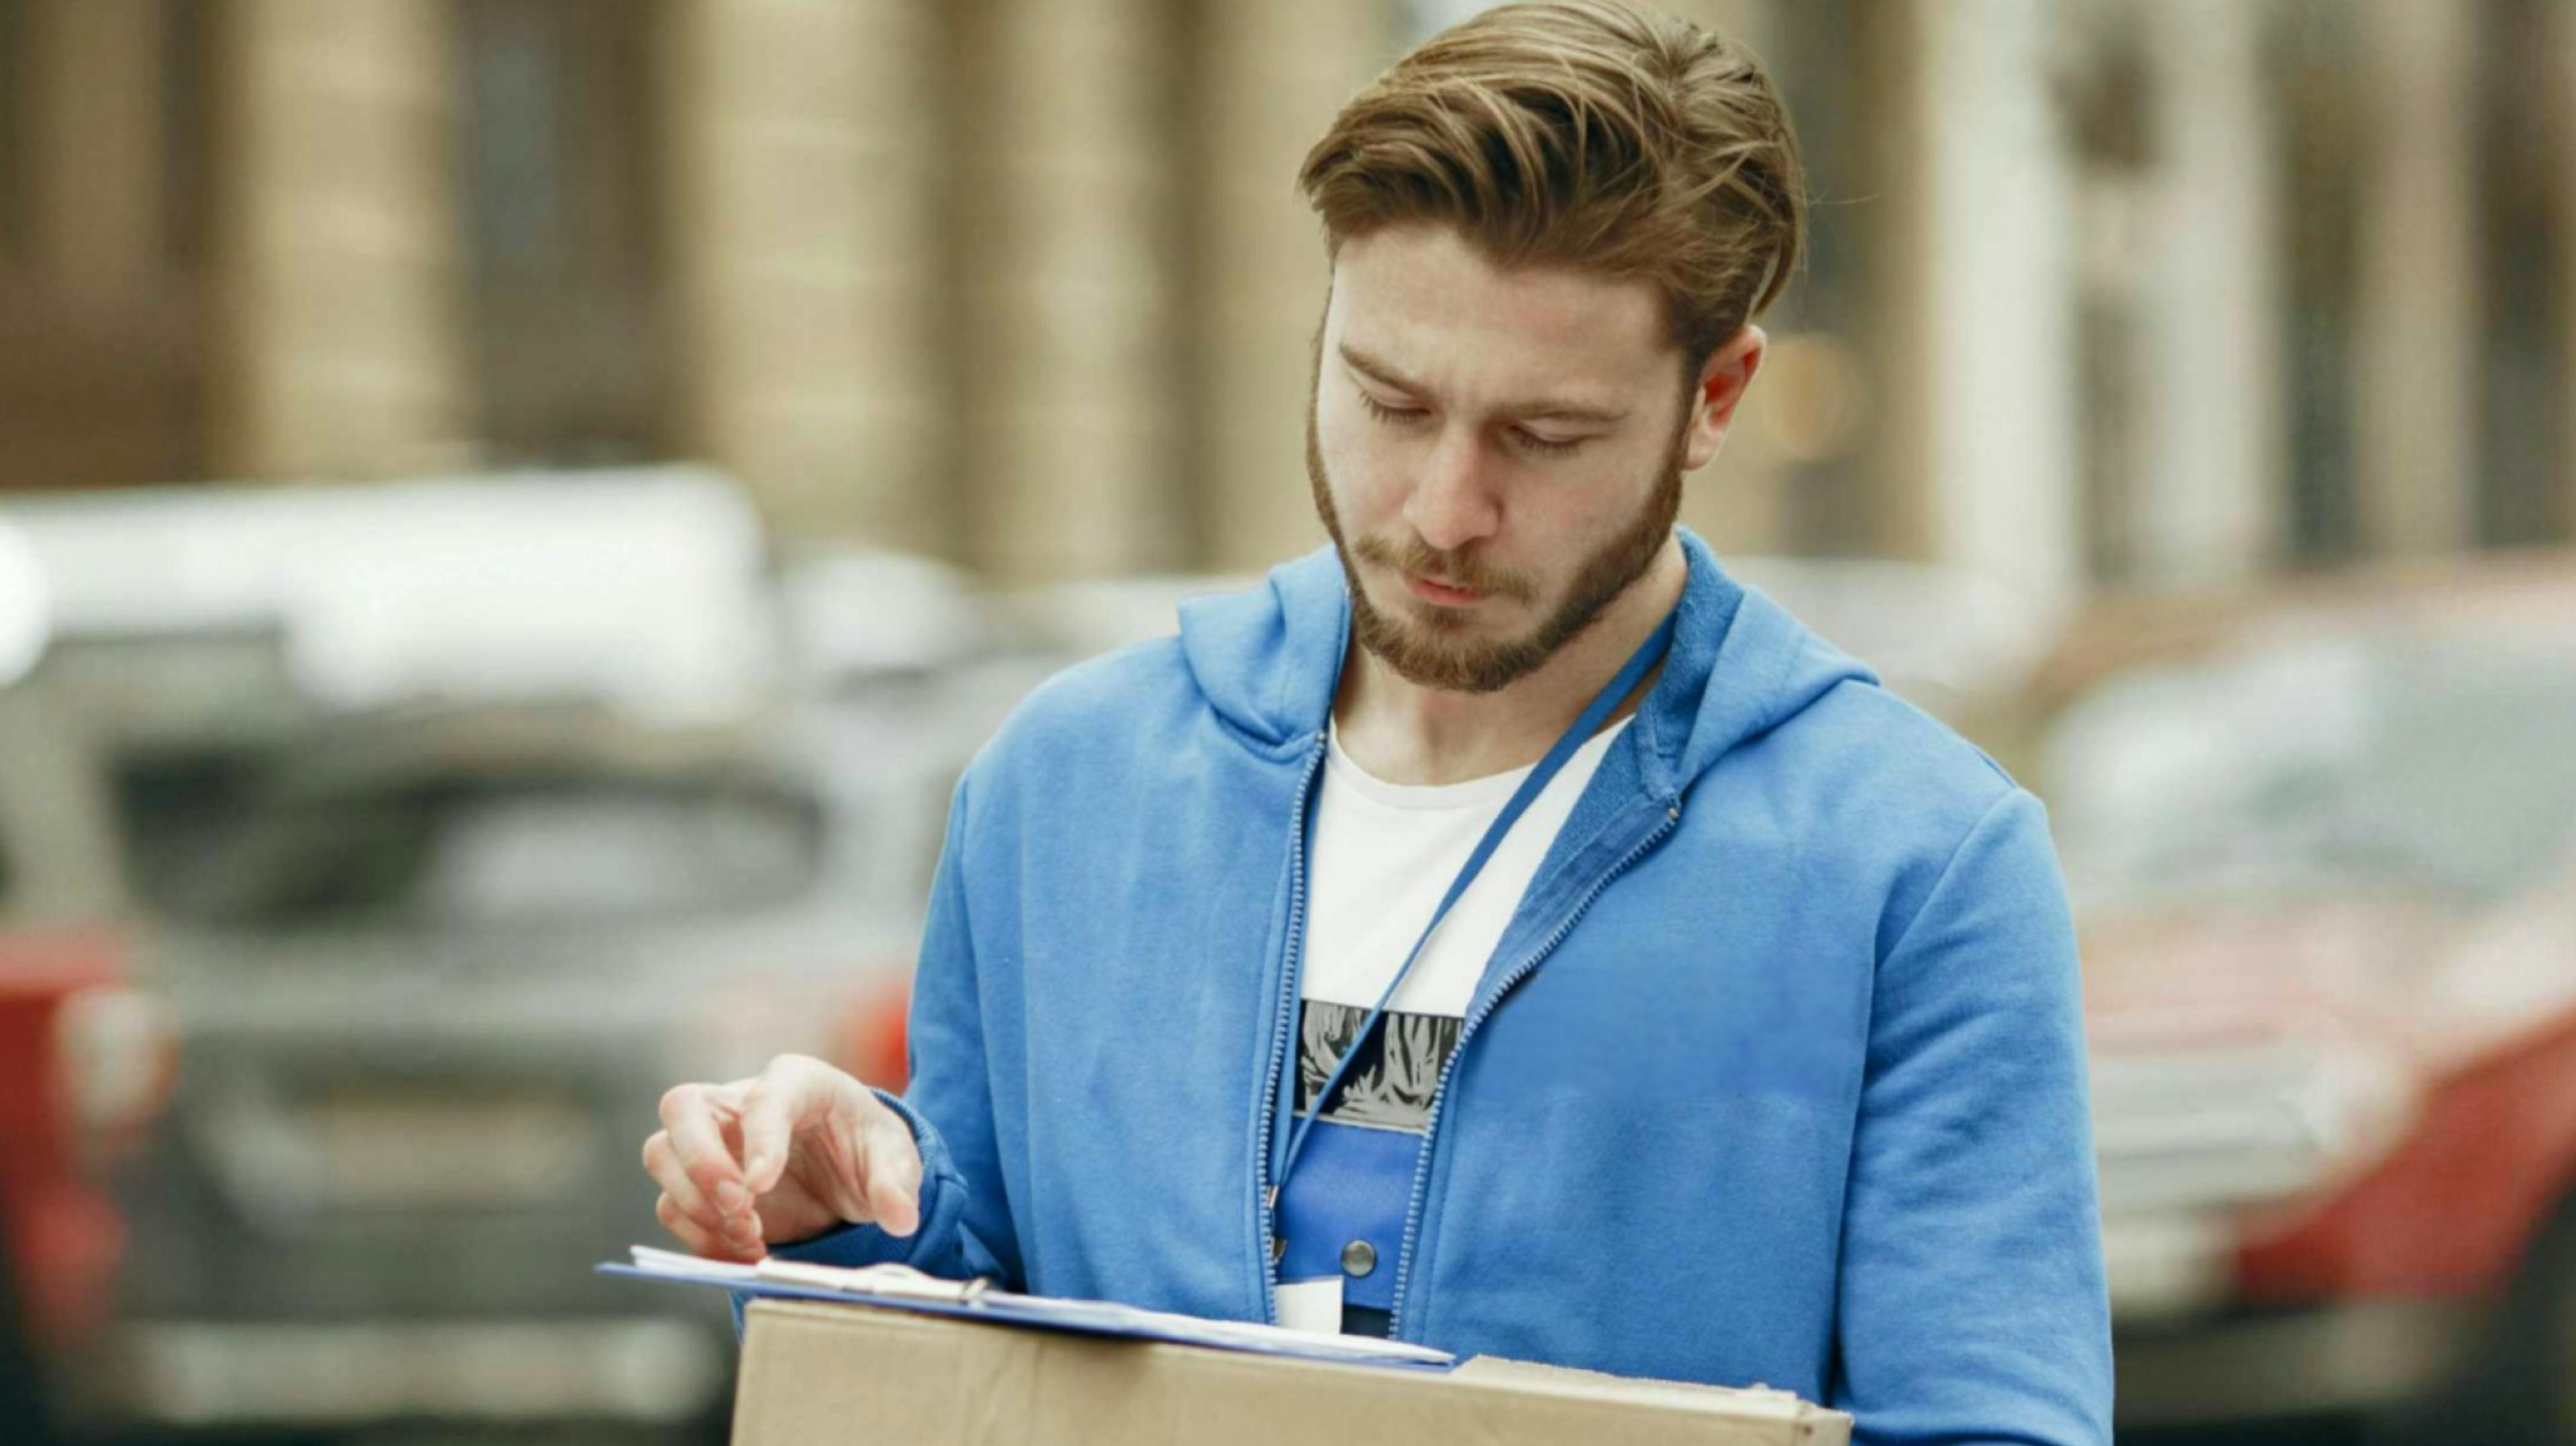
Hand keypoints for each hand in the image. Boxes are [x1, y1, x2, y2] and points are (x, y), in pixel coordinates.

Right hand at [641, 1053, 922, 1261]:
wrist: (846, 1170)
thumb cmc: (864, 1146)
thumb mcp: (894, 1158)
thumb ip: (896, 1185)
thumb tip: (900, 1219)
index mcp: (795, 1081)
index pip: (765, 1097)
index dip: (758, 1138)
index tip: (760, 1185)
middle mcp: (739, 1103)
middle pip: (682, 1108)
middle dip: (701, 1162)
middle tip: (741, 1207)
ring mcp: (712, 1142)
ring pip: (662, 1155)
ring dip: (696, 1204)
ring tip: (751, 1236)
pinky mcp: (701, 1186)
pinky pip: (671, 1205)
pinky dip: (699, 1235)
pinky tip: (742, 1251)